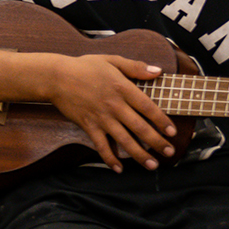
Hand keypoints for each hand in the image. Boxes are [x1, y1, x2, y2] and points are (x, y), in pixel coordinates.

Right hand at [45, 52, 175, 171]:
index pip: (148, 108)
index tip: (173, 132)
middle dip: (157, 142)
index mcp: (122, 88)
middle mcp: (114, 106)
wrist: (55, 77)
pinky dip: (110, 158)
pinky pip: (101, 145)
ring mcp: (101, 118)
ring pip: (124, 140)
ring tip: (152, 165)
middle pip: (140, 128)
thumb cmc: (83, 67)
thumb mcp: (111, 60)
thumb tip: (158, 71)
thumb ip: (136, 67)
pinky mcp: (88, 126)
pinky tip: (119, 168)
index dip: (162, 121)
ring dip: (139, 154)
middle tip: (169, 153)